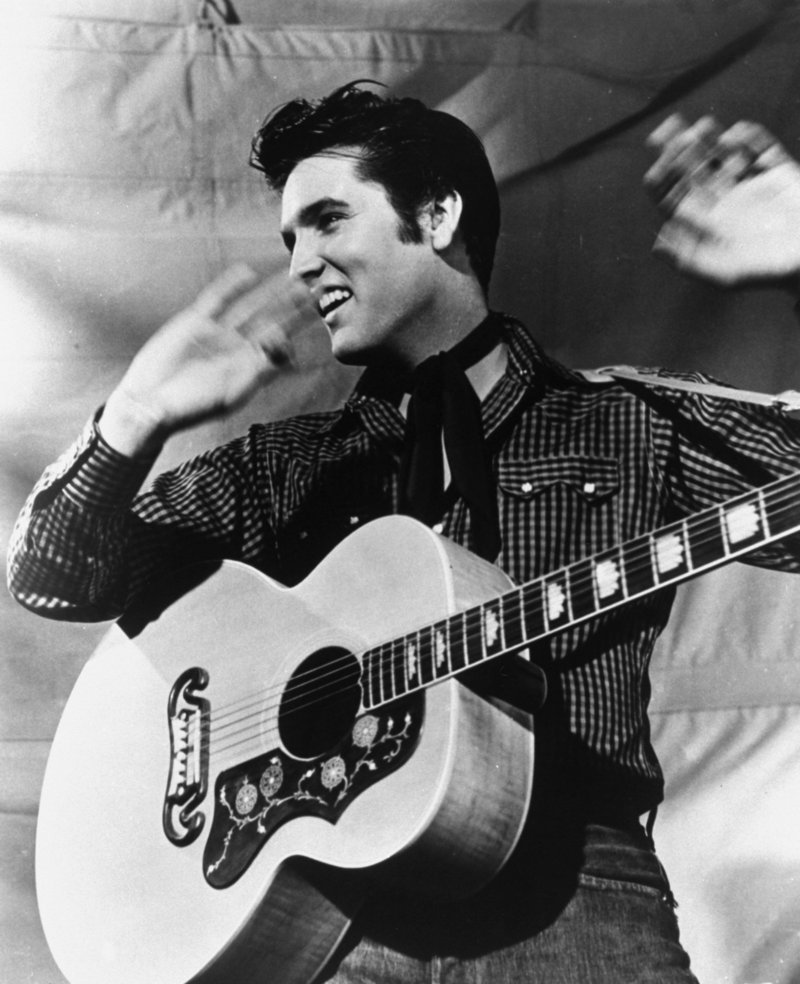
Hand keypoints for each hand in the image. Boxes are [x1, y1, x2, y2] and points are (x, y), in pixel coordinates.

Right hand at [101, 265, 295, 456]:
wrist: (148, 401)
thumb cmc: (191, 406)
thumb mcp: (232, 392)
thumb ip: (261, 372)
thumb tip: (288, 351)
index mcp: (250, 368)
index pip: (280, 345)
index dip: (296, 329)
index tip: (315, 313)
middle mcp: (237, 349)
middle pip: (270, 322)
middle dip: (291, 307)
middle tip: (313, 289)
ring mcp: (217, 334)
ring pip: (249, 308)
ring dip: (269, 293)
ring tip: (289, 278)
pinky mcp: (195, 322)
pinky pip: (217, 300)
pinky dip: (231, 286)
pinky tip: (246, 273)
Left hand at [644, 114, 799, 287]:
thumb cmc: (764, 273)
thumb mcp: (720, 273)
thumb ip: (688, 259)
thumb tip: (656, 245)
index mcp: (703, 224)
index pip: (674, 195)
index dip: (662, 177)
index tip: (659, 164)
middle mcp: (722, 201)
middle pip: (692, 169)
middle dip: (679, 150)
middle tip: (672, 130)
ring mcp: (747, 185)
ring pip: (721, 155)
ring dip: (708, 138)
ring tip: (701, 126)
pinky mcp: (776, 174)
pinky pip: (759, 149)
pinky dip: (747, 137)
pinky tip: (734, 135)